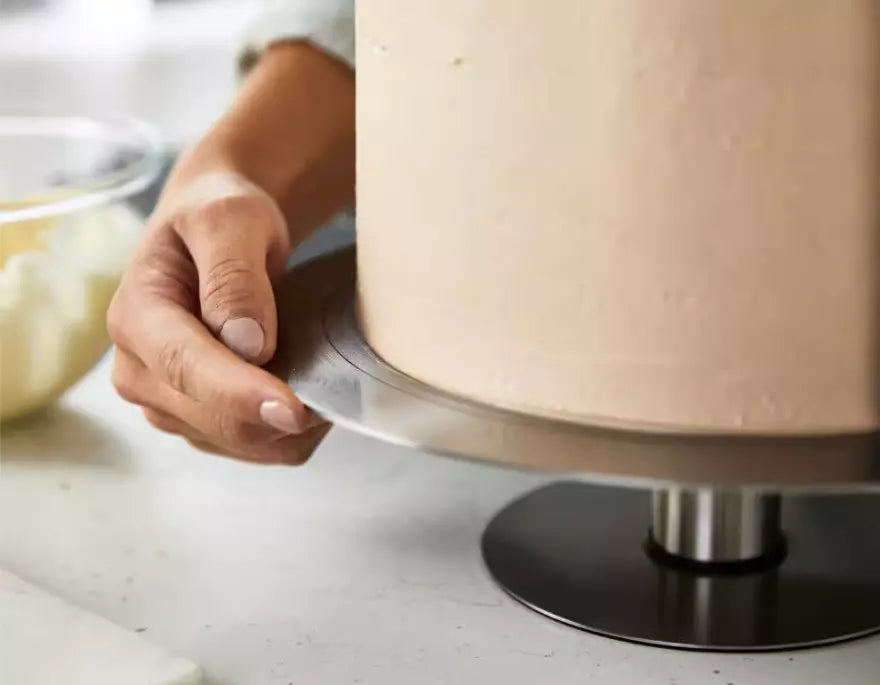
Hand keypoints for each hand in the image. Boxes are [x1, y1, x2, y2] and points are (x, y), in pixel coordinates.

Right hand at [108, 171, 329, 463]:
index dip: (241, 395)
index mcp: (136, 316)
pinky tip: (309, 393)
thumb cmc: (220, 217)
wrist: (214, 233)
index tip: (294, 409)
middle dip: (276, 413)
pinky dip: (289, 432)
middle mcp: (139, 371)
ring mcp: (167, 403)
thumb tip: (248, 344)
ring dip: (288, 426)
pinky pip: (256, 448)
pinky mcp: (199, 423)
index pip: (187, 368)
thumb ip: (233, 274)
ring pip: (241, 443)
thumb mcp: (229, 219)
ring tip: (324, 378)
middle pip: (216, 419)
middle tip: (341, 383)